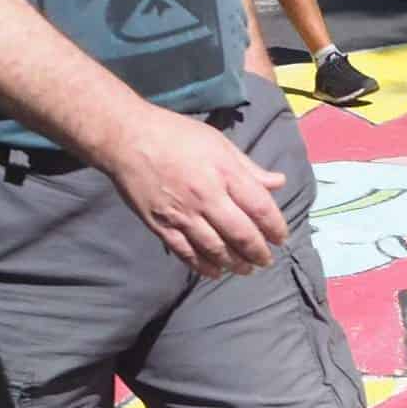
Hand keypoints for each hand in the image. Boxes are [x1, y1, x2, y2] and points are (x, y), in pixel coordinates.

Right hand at [97, 107, 290, 277]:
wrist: (126, 138)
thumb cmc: (176, 135)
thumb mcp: (219, 143)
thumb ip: (249, 168)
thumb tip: (279, 183)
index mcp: (224, 173)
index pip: (260, 207)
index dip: (275, 227)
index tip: (281, 238)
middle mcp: (206, 196)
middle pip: (240, 234)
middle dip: (257, 252)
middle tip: (266, 260)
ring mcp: (181, 213)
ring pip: (214, 248)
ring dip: (234, 263)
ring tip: (245, 270)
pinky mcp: (160, 224)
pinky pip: (185, 252)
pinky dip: (202, 266)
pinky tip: (215, 271)